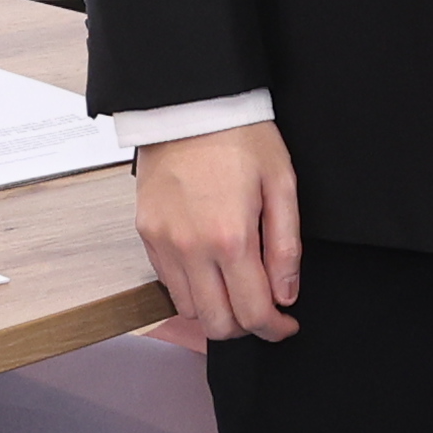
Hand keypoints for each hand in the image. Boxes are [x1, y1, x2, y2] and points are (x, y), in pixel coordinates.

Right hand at [133, 121, 303, 342]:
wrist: (190, 103)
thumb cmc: (239, 136)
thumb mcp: (281, 184)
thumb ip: (286, 246)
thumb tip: (286, 293)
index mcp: (231, 237)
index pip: (253, 312)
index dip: (275, 328)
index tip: (285, 324)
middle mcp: (192, 248)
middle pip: (216, 323)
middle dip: (245, 327)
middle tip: (263, 311)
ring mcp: (164, 243)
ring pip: (188, 309)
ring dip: (215, 310)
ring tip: (235, 288)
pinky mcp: (146, 233)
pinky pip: (166, 282)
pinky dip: (190, 288)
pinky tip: (209, 268)